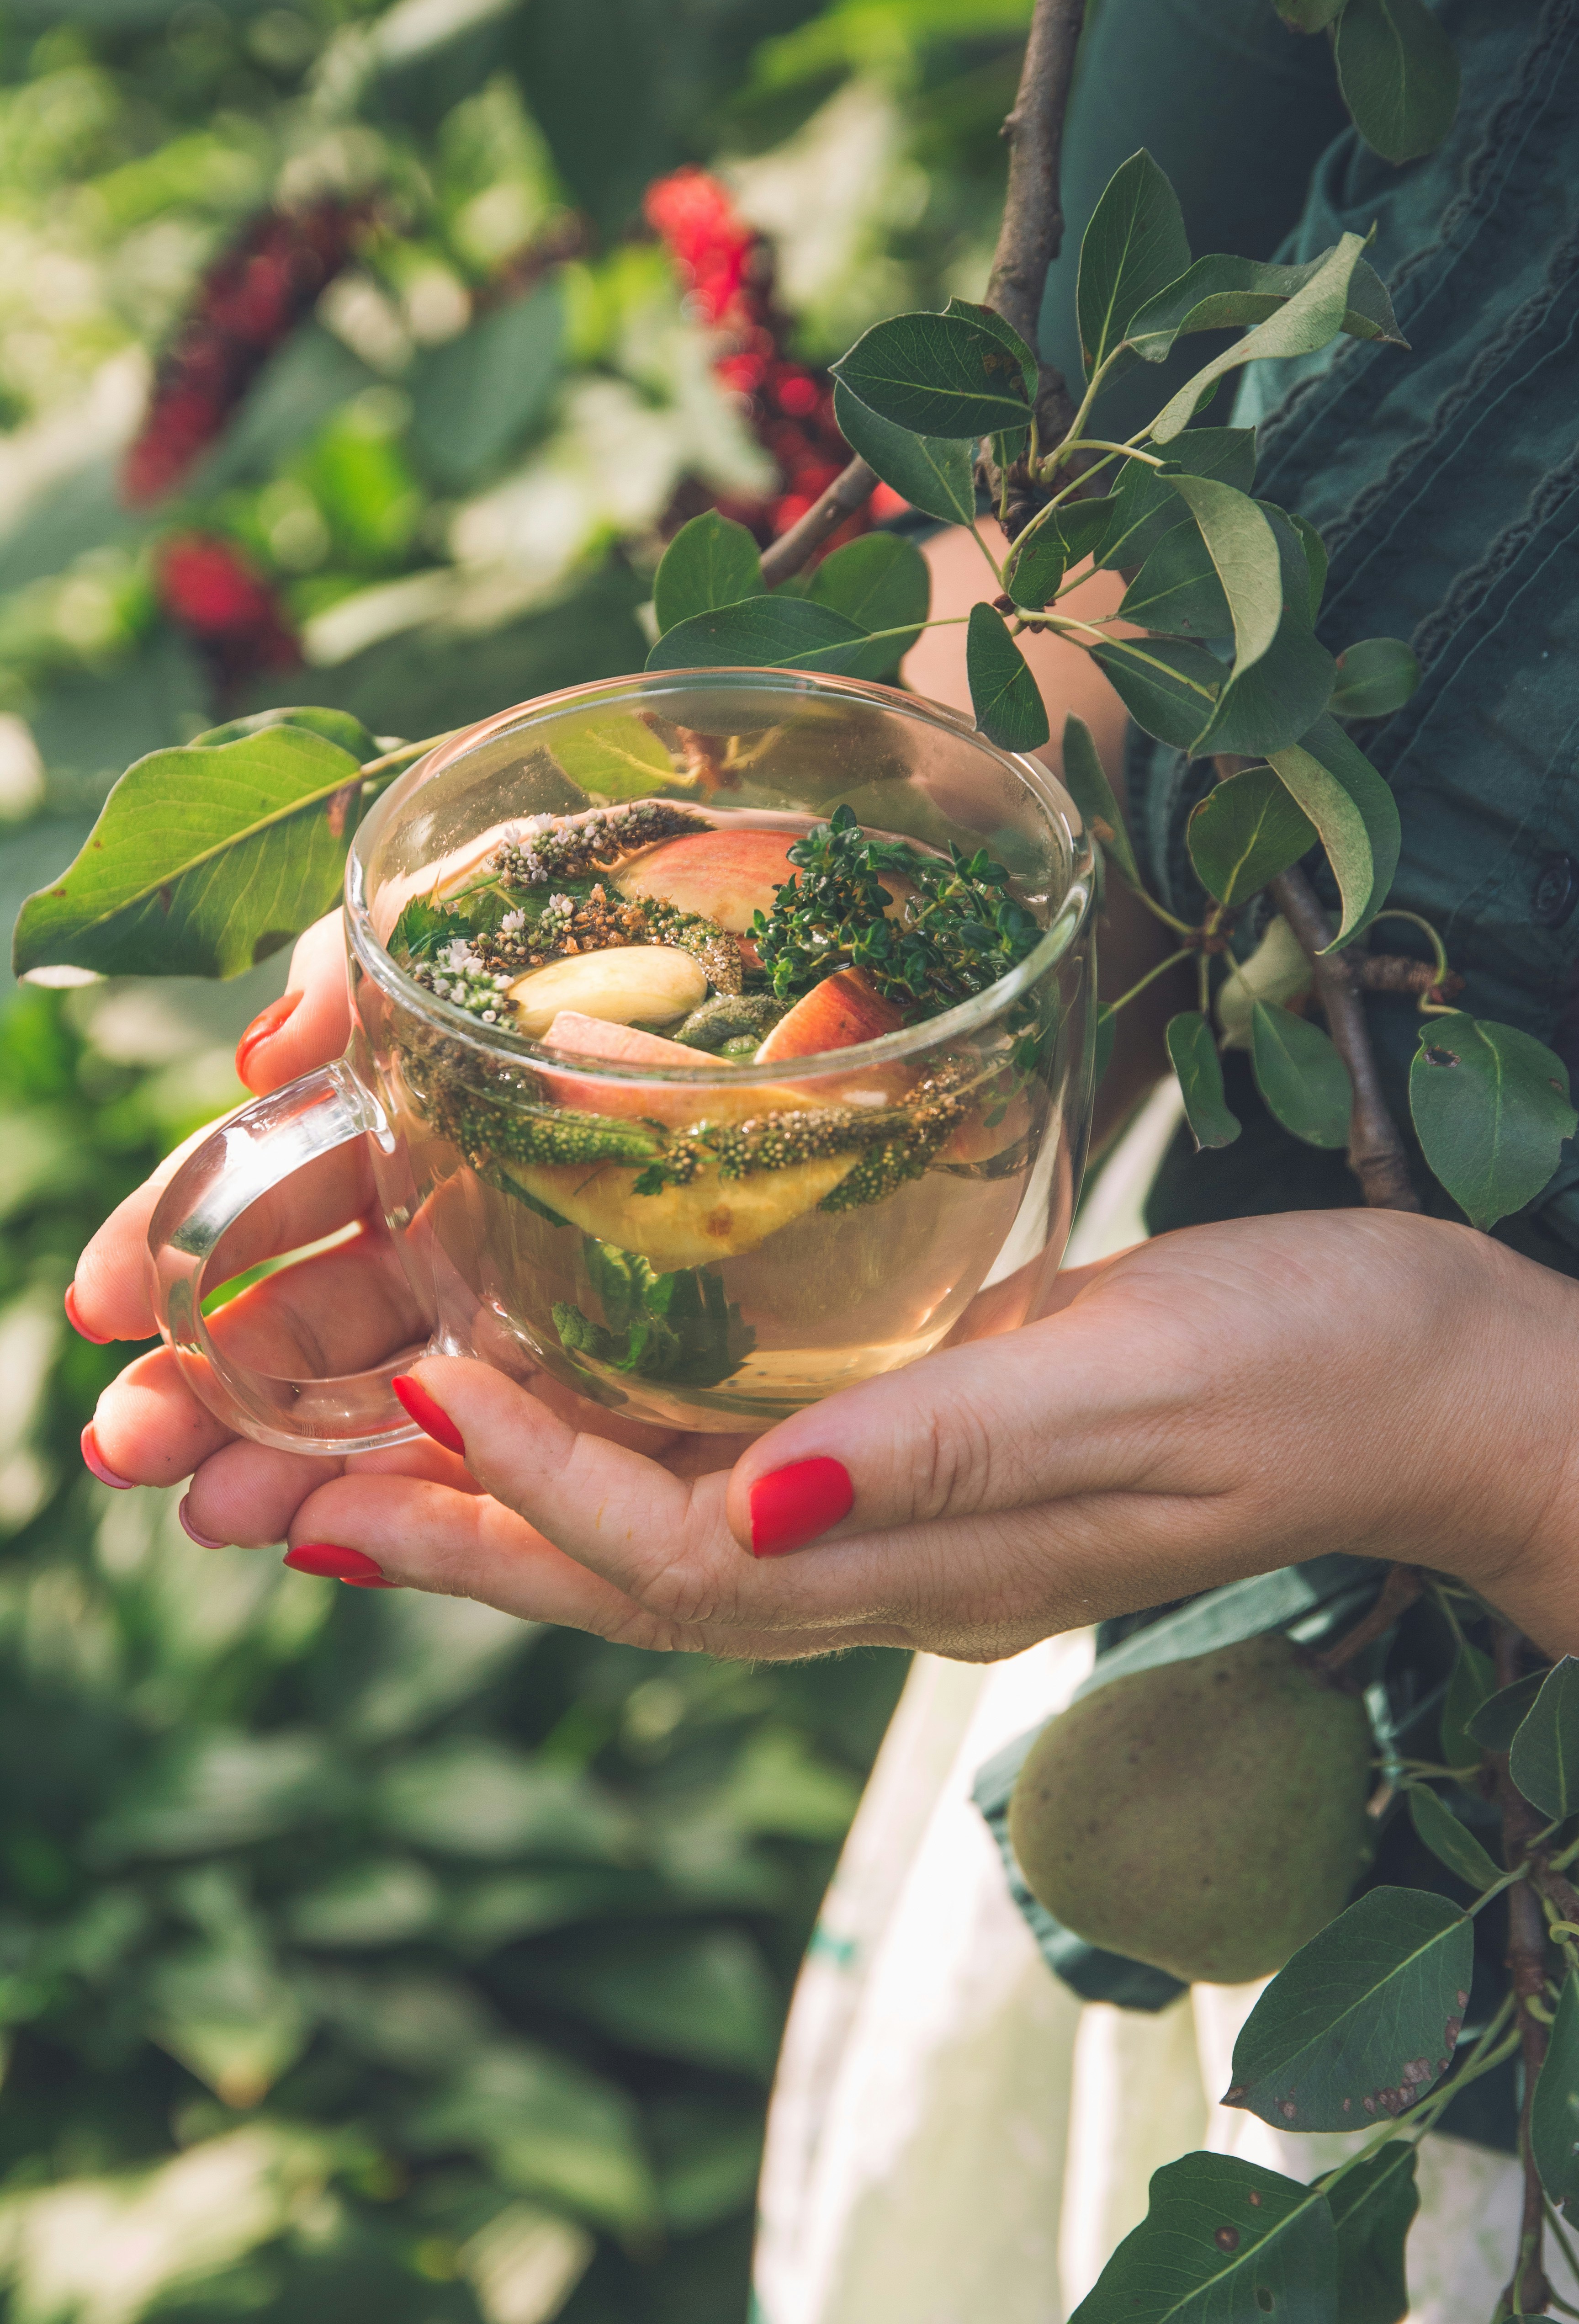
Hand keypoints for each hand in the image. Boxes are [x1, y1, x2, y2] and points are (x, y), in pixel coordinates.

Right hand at [72, 912, 748, 1543]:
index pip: (308, 1189)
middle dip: (230, 1382)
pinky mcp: (716, 1364)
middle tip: (129, 1440)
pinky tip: (372, 1523)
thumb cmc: (742, 886)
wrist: (927, 913)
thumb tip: (273, 1045)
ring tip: (219, 1509)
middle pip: (352, 1312)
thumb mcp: (541, 886)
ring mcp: (607, 1294)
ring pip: (441, 1403)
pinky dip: (476, 1486)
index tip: (101, 1299)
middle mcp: (523, 1210)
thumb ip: (396, 951)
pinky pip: (577, 1451)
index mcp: (472, 1103)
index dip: (198, 1241)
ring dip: (322, 1457)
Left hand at [108, 1202, 1578, 1661]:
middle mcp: (899, 1565)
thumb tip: (758, 1505)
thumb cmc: (1313, 1362)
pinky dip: (617, 1455)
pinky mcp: (926, 1451)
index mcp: (940, 1561)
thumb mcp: (1138, 1384)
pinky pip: (728, 1479)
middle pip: (634, 1587)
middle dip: (465, 1546)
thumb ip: (948, 1453)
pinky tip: (552, 1403)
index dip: (546, 1486)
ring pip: (663, 1543)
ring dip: (512, 1514)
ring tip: (363, 1468)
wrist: (1429, 1379)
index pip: (688, 1556)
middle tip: (292, 1502)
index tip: (426, 1384)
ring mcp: (912, 1521)